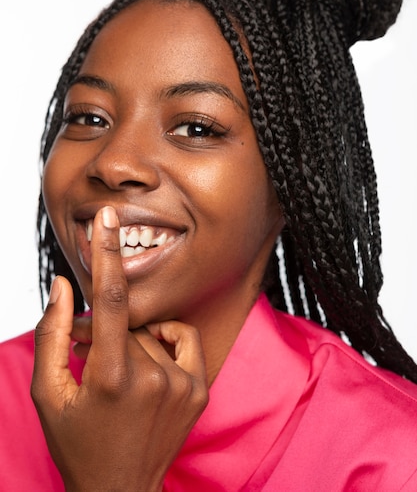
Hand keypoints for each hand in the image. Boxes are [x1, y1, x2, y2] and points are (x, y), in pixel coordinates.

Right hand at [31, 206, 207, 491]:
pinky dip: (163, 339)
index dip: (107, 251)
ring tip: (117, 377)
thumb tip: (64, 286)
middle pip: (124, 322)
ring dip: (130, 342)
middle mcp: (154, 376)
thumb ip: (52, 334)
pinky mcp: (200, 388)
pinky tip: (149, 362)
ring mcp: (182, 383)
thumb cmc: (78, 441)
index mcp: (112, 376)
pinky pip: (181, 336)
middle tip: (88, 358)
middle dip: (102, 331)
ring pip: (149, 332)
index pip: (110, 299)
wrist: (121, 489)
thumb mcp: (49, 392)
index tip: (107, 216)